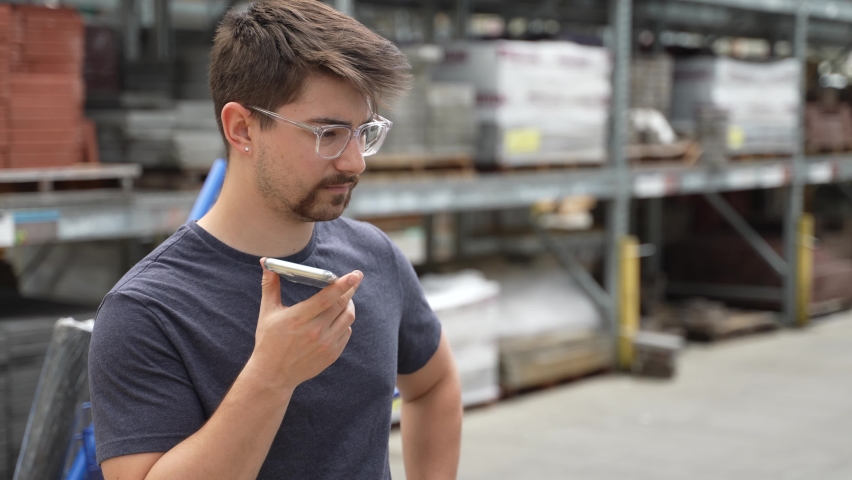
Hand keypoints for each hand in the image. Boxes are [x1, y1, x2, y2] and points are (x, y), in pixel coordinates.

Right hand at [248, 258, 362, 390]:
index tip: (355, 275)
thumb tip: (267, 264)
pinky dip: (345, 322)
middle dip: (350, 290)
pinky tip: (338, 317)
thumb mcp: (267, 313)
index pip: (327, 298)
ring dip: (349, 305)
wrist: (273, 375)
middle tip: (353, 280)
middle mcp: (315, 332)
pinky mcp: (332, 354)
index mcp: (299, 318)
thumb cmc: (269, 341)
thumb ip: (270, 287)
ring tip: (345, 298)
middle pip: (341, 305)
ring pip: (348, 318)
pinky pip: (346, 332)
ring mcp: (326, 344)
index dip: (343, 285)